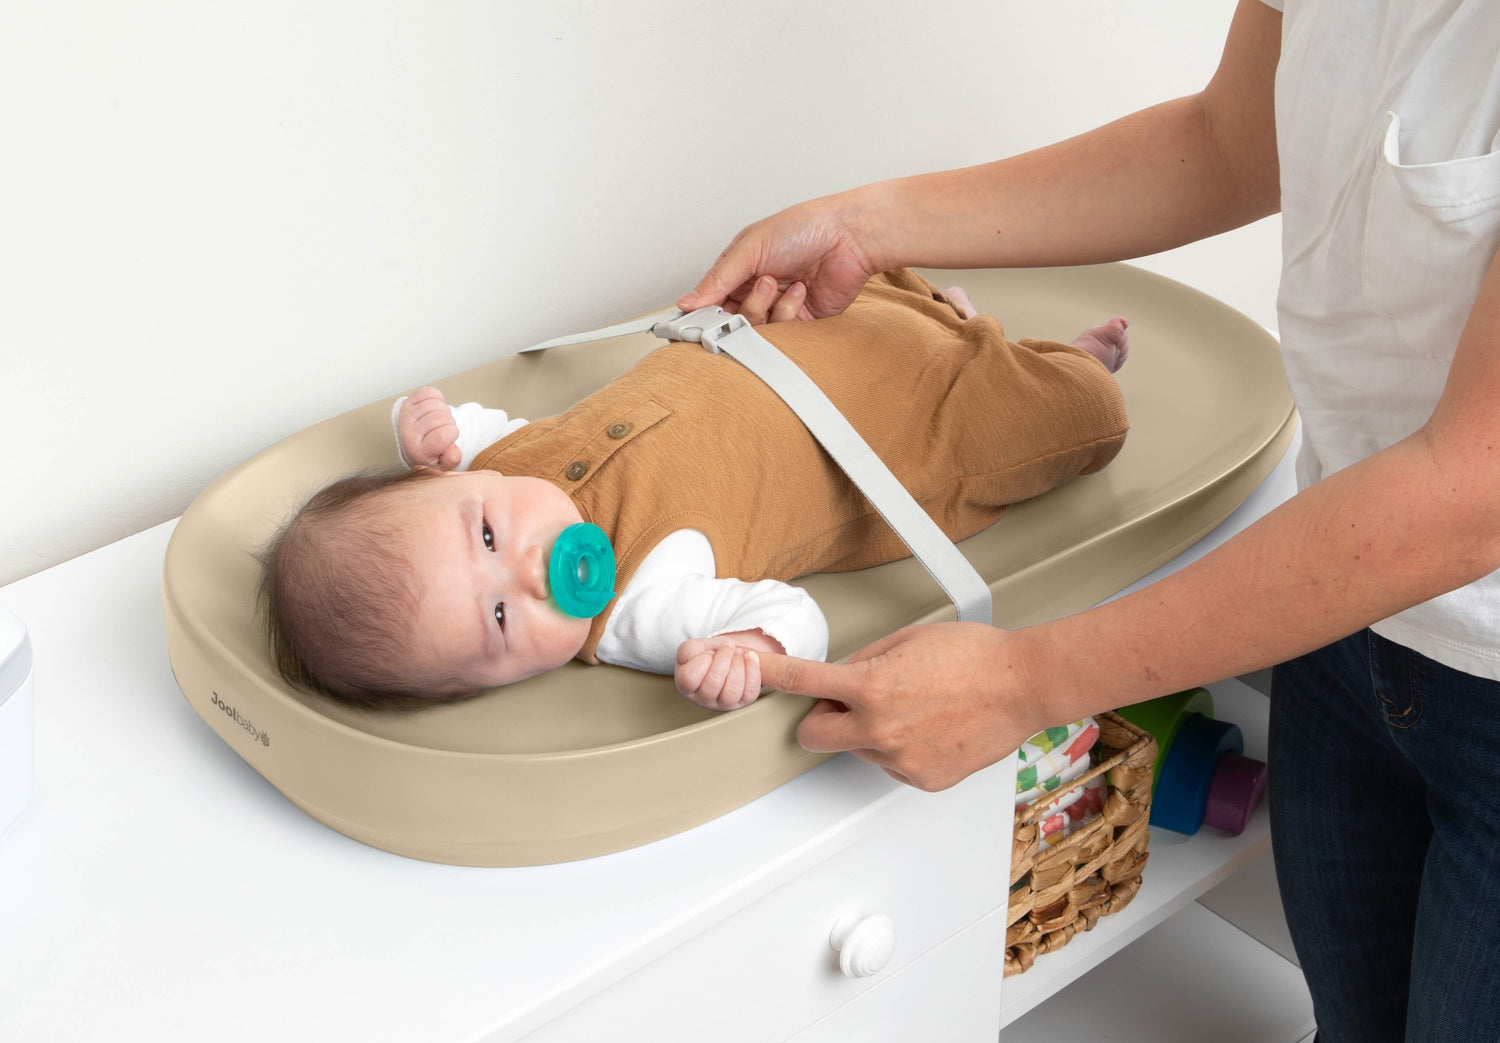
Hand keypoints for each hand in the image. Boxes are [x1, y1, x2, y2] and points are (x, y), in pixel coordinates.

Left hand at [397, 386, 461, 470]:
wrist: (415, 444)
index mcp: (418, 451)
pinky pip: (429, 392)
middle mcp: (408, 433)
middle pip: (440, 417)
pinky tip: (435, 409)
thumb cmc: (432, 453)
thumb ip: (451, 460)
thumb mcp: (444, 463)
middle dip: (450, 422)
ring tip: (440, 421)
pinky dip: (438, 399)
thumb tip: (453, 453)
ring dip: (444, 411)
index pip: (441, 437)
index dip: (452, 433)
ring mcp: (407, 416)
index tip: (450, 436)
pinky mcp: (408, 402)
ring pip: (436, 404)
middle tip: (445, 429)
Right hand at [675, 630, 785, 711]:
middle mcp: (703, 699)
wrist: (727, 655)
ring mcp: (724, 703)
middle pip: (712, 685)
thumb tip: (707, 657)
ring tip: (738, 653)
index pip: (689, 678)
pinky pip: (750, 692)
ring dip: (738, 666)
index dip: (701, 661)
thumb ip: (690, 650)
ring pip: (731, 691)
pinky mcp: (743, 701)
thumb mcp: (693, 648)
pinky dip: (753, 670)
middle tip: (727, 647)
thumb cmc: (707, 654)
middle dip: (723, 660)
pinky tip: (750, 658)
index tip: (709, 651)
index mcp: (686, 686)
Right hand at [677, 192, 881, 320]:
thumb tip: (686, 302)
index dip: (705, 312)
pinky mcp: (801, 321)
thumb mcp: (750, 247)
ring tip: (777, 283)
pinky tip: (800, 290)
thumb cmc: (804, 228)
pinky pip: (783, 334)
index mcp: (740, 269)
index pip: (711, 299)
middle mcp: (757, 290)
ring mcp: (779, 306)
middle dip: (741, 308)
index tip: (698, 322)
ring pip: (757, 329)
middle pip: (732, 320)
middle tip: (756, 289)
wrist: (849, 237)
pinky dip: (788, 312)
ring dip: (765, 307)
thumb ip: (717, 278)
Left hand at [755, 622, 1048, 790]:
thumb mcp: (907, 639)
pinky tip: (930, 729)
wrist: (1024, 685)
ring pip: (858, 750)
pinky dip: (901, 750)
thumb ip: (865, 661)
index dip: (769, 676)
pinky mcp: (923, 780)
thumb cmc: (975, 656)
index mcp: (871, 686)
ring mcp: (901, 760)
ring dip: (869, 732)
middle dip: (821, 718)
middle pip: (813, 735)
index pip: (803, 681)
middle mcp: (880, 729)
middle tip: (846, 701)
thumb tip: (842, 677)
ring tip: (915, 708)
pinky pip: (892, 766)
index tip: (747, 671)